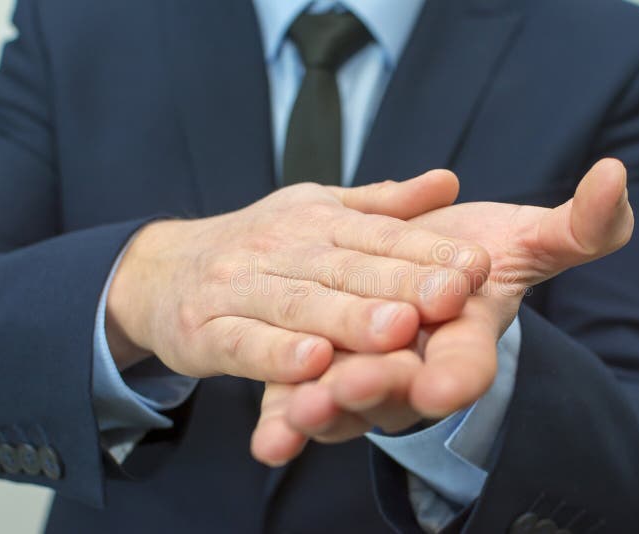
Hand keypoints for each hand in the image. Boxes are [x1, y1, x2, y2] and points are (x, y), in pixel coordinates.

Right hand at [105, 171, 490, 384]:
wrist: (162, 270)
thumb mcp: (319, 212)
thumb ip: (384, 207)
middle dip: (399, 283)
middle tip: (450, 297)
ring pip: (299, 304)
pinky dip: (276, 354)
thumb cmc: (259, 244)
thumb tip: (450, 181)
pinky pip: (244, 343)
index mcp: (316, 220)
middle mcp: (280, 248)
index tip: (477, 265)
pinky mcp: (206, 331)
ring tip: (394, 331)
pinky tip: (312, 364)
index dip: (428, 250)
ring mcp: (240, 289)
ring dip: (347, 319)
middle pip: (345, 269)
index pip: (379, 235)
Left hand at [251, 158, 634, 464]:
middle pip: (400, 386)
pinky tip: (267, 438)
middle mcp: (417, 368)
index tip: (445, 380)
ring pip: (347, 404)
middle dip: (380, 387)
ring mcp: (369, 380)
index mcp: (465, 338)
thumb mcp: (527, 240)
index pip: (471, 360)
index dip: (461, 371)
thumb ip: (579, 225)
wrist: (411, 271)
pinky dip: (285, 420)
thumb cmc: (472, 258)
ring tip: (299, 412)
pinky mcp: (323, 377)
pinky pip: (303, 402)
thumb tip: (615, 177)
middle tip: (355, 385)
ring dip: (324, 412)